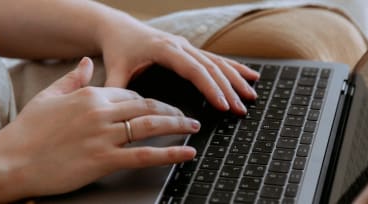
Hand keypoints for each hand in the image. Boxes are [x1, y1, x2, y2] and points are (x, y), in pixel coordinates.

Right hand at [0, 57, 198, 201]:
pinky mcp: (104, 160)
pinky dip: (170, 153)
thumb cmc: (27, 132)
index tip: (160, 108)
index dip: (148, 102)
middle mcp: (101, 112)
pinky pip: (145, 155)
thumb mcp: (47, 96)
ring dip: (177, 126)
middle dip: (172, 111)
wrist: (9, 162)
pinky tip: (186, 153)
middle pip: (147, 107)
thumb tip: (84, 61)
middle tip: (188, 116)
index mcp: (90, 95)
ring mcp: (104, 136)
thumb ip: (72, 78)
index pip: (130, 94)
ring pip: (151, 126)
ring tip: (193, 127)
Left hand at [99, 20, 258, 114]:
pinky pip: (217, 59)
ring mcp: (188, 46)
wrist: (119, 28)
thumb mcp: (115, 69)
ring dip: (237, 79)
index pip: (193, 70)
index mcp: (164, 49)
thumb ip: (117, 90)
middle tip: (241, 108)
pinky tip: (251, 76)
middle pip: (211, 67)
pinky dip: (235, 68)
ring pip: (218, 62)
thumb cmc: (118, 49)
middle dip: (229, 89)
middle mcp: (180, 45)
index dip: (210, 88)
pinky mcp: (191, 49)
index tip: (223, 104)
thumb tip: (115, 113)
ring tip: (252, 96)